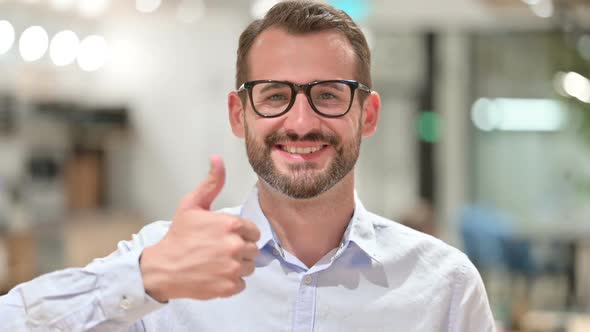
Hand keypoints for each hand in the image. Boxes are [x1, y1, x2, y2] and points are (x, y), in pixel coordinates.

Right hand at [140, 155, 260, 301]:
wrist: (163, 267)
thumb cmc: (179, 236)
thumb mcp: (192, 204)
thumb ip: (211, 183)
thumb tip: (217, 159)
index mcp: (231, 225)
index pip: (253, 231)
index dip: (240, 234)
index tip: (225, 237)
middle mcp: (236, 246)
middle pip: (253, 249)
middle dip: (239, 249)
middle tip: (219, 250)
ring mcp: (233, 268)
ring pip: (249, 267)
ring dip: (237, 266)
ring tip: (217, 262)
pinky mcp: (229, 286)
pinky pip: (242, 283)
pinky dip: (231, 282)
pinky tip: (216, 275)